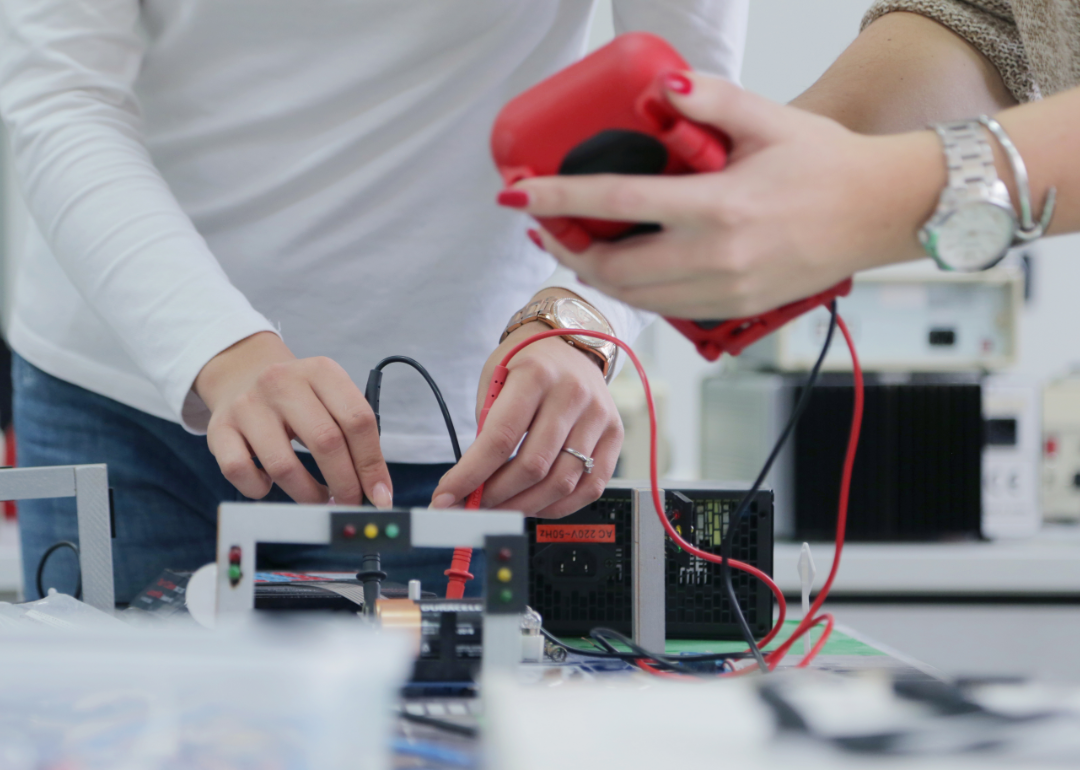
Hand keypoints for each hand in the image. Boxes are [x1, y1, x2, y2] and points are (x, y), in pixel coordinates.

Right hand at [195, 332, 391, 506]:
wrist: (243, 374)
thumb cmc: (299, 399)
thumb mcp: (331, 400)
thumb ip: (355, 438)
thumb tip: (377, 492)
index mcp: (321, 371)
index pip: (358, 420)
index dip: (372, 465)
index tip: (380, 496)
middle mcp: (283, 382)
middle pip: (326, 442)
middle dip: (345, 484)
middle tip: (350, 504)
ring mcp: (248, 404)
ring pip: (284, 465)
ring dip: (307, 493)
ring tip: (316, 497)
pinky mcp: (219, 428)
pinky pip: (240, 471)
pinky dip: (259, 489)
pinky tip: (270, 484)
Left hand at [429, 317, 622, 517]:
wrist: (568, 344)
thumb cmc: (525, 365)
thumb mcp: (495, 382)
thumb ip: (487, 432)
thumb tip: (471, 487)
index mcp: (536, 375)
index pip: (500, 439)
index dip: (471, 476)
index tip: (447, 497)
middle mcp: (572, 394)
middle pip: (533, 466)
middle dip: (496, 496)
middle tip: (474, 506)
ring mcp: (598, 416)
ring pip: (562, 482)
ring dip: (525, 506)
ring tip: (501, 508)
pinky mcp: (615, 434)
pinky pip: (591, 487)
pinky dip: (560, 506)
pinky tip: (536, 505)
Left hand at [499, 73, 945, 319]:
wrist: (882, 213)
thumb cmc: (830, 165)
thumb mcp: (769, 118)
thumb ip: (708, 100)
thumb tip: (658, 89)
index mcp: (720, 208)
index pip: (617, 201)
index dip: (558, 198)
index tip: (519, 192)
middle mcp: (717, 258)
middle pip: (613, 267)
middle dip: (567, 248)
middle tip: (544, 224)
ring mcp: (725, 290)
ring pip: (635, 295)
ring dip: (595, 273)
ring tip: (575, 244)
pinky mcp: (734, 307)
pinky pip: (665, 306)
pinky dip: (633, 288)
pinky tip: (624, 263)